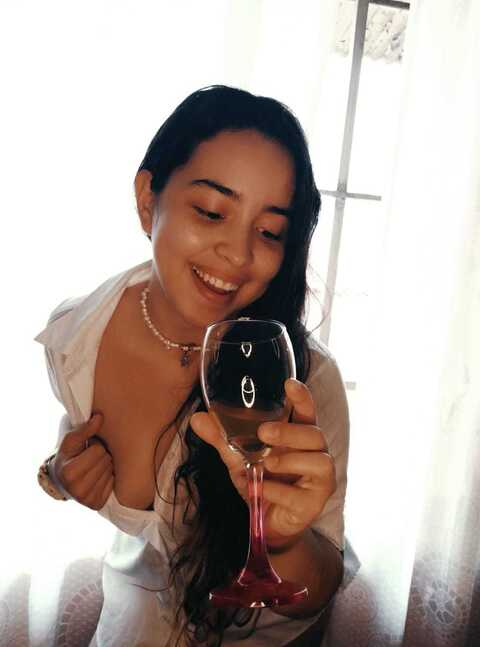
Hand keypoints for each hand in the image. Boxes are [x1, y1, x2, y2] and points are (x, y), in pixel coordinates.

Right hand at [53, 413, 114, 509]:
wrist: (61, 480)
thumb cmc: (68, 456)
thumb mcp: (71, 441)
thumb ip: (85, 428)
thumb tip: (100, 417)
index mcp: (69, 473)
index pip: (98, 450)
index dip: (94, 445)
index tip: (86, 447)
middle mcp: (77, 490)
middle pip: (106, 460)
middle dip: (101, 455)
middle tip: (90, 457)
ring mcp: (86, 499)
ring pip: (111, 471)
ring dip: (105, 465)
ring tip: (93, 466)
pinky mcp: (96, 504)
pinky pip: (113, 483)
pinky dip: (108, 477)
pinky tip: (97, 476)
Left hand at [190, 379, 335, 548]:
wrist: (266, 525)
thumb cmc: (260, 482)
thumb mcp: (237, 458)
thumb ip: (221, 438)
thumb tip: (197, 418)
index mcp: (299, 436)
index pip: (306, 412)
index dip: (302, 397)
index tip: (290, 383)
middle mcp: (315, 453)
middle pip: (315, 434)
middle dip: (290, 431)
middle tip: (263, 432)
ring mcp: (319, 479)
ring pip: (319, 460)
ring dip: (290, 460)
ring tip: (265, 465)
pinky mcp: (315, 503)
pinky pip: (301, 494)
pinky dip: (279, 491)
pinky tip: (262, 491)